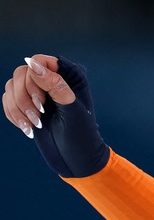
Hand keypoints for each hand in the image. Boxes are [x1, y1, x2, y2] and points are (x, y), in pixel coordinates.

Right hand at [3, 55, 108, 176]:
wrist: (75, 158)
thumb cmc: (81, 134)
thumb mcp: (71, 109)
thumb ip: (55, 85)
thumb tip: (32, 63)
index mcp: (70, 76)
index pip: (41, 60)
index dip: (35, 77)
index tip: (42, 101)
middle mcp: (53, 80)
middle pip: (22, 73)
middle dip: (25, 97)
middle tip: (39, 116)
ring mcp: (38, 92)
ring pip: (11, 87)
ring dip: (19, 109)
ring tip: (35, 125)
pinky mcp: (27, 105)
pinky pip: (7, 100)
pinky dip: (14, 115)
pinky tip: (27, 128)